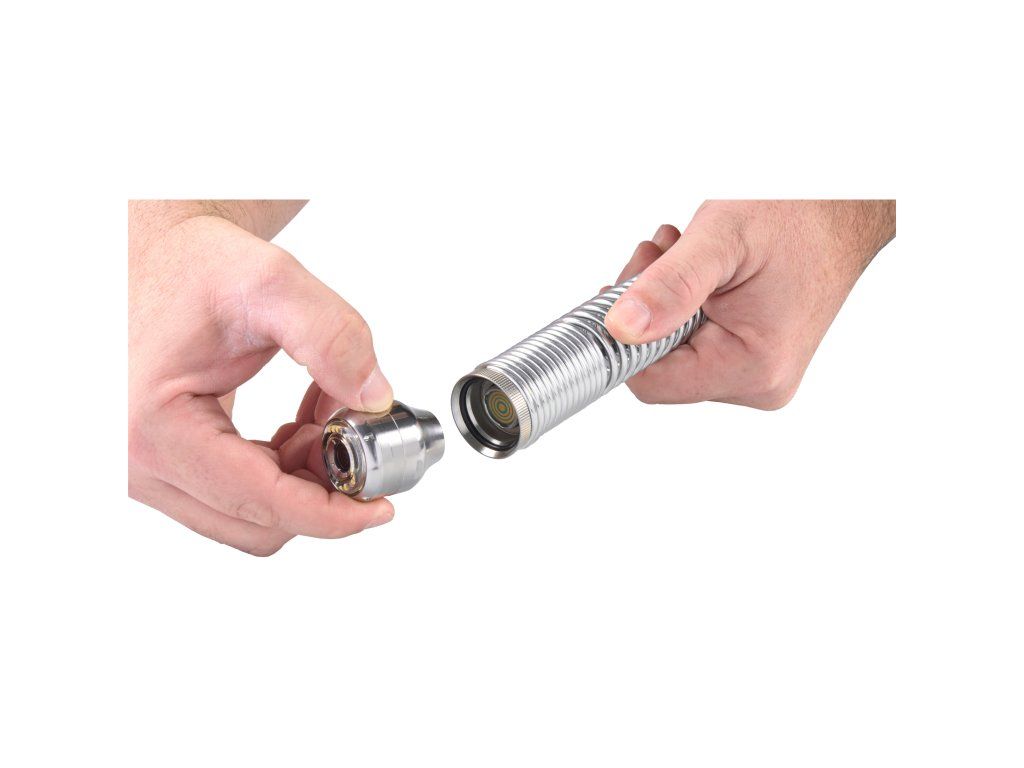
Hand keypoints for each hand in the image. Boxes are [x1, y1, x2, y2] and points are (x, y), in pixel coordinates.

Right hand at [129, 201, 394, 554]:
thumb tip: (372, 399)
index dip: (333, 513)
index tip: (380, 507)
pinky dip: (281, 471)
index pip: (262, 502)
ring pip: (249, 517)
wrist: (150, 258)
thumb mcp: (269, 282)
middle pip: (258, 523)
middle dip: (322, 489)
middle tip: (355, 435)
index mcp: (151, 428)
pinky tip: (299, 425)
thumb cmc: (188, 266)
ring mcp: (145, 471)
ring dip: (302, 481)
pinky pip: (236, 498)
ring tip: (323, 416)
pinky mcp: (162, 468)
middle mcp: (137, 463)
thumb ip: (332, 338)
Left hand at [604, 200, 894, 408]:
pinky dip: (684, 302)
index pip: (651, 382)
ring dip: (663, 298)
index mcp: (752, 367)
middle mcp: (760, 383)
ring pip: (674, 350)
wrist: (847, 204)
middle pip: (660, 366)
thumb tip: (622, 328)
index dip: (624, 336)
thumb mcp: (721, 239)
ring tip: (682, 252)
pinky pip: (697, 341)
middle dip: (646, 308)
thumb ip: (669, 286)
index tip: (625, 287)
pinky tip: (699, 269)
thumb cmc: (800, 214)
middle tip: (659, 255)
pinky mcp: (755, 357)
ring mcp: (759, 373)